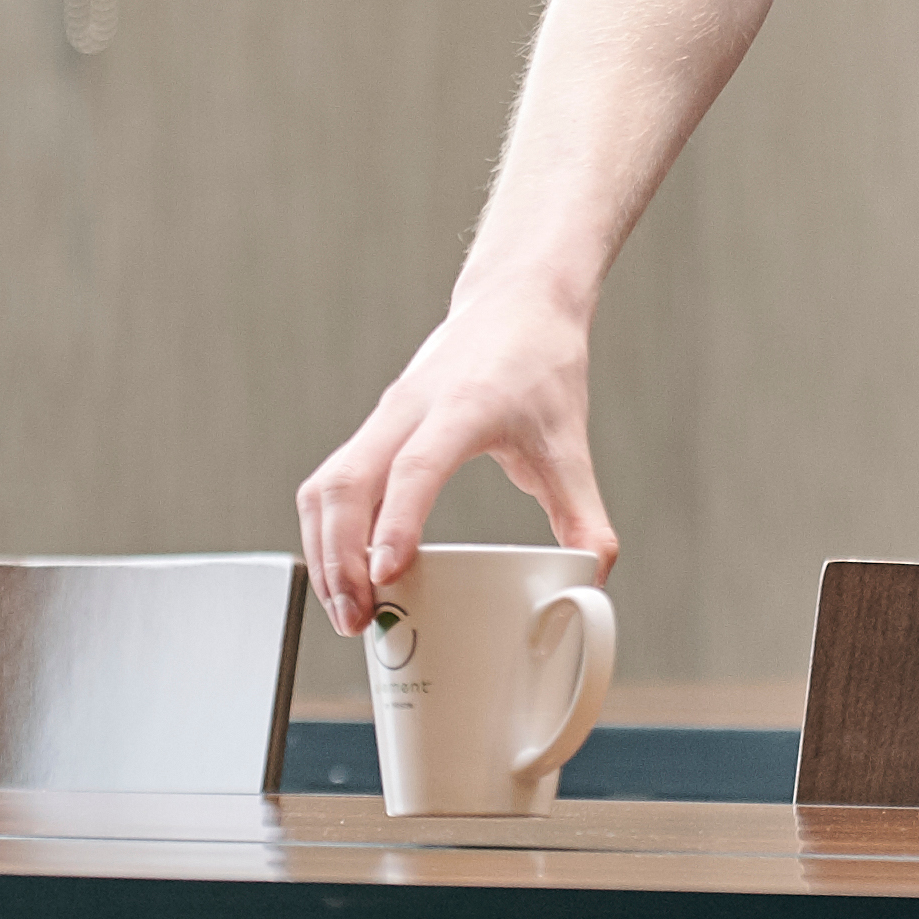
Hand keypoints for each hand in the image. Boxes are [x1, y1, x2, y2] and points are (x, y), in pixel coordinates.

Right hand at [296, 281, 615, 635]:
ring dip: (324, 551)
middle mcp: (411, 408)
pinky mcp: (372, 428)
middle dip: (341, 557)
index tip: (386, 574)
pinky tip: (345, 573)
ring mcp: (383, 416)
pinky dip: (326, 532)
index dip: (397, 520)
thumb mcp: (571, 445)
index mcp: (466, 407)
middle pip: (347, 481)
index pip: (417, 465)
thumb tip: (593, 583)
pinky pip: (329, 483)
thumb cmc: (542, 366)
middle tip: (358, 619)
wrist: (516, 300)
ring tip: (348, 609)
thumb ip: (584, 516)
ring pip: (325, 485)